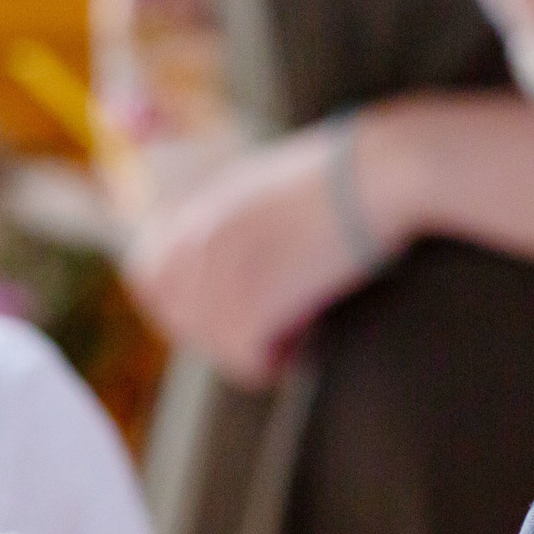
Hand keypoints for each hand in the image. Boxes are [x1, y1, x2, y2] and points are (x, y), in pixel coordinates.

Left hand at [125, 121, 397, 390]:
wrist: (384, 170)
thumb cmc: (347, 178)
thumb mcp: (266, 188)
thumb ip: (231, 225)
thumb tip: (225, 282)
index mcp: (196, 208)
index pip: (148, 279)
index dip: (184, 308)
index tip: (231, 314)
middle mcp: (196, 238)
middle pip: (181, 323)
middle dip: (223, 335)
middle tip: (272, 331)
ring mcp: (219, 270)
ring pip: (217, 346)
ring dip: (258, 350)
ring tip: (298, 332)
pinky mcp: (250, 302)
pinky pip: (247, 361)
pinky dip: (278, 362)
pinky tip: (309, 340)